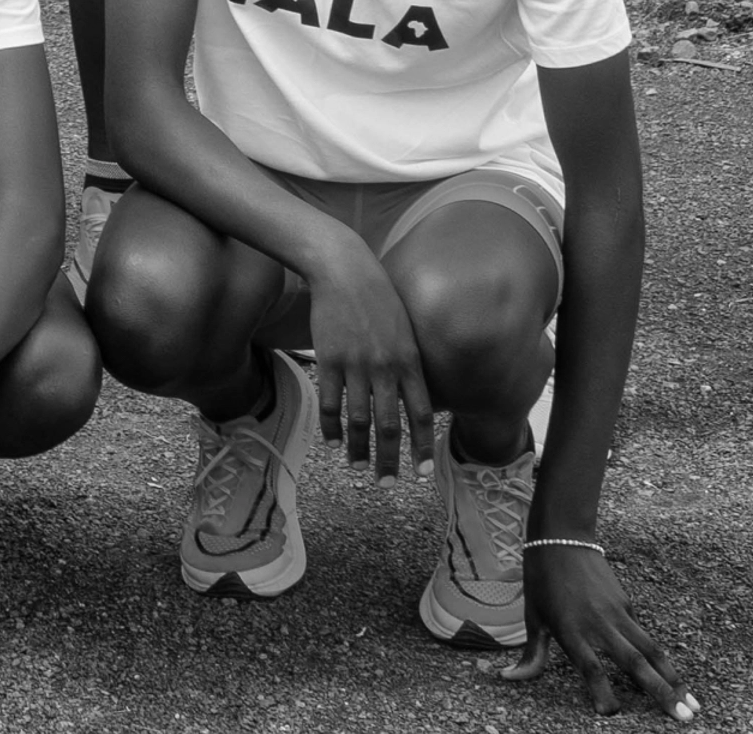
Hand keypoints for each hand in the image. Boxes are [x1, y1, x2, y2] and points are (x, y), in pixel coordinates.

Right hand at [303, 243, 434, 477]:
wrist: (344, 269)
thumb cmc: (378, 296)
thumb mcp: (405, 328)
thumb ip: (409, 362)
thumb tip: (413, 394)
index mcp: (409, 361)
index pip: (422, 414)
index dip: (423, 446)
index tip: (424, 470)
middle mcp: (385, 368)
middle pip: (390, 425)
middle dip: (391, 459)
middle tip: (389, 483)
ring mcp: (355, 365)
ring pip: (359, 419)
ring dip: (359, 449)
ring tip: (360, 468)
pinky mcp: (328, 359)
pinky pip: (330, 402)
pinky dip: (331, 426)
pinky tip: (332, 441)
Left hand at [502, 541, 696, 718]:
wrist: (562, 537)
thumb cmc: (541, 580)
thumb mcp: (532, 617)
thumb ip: (530, 654)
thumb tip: (507, 678)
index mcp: (571, 630)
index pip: (590, 668)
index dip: (601, 692)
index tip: (611, 715)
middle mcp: (599, 625)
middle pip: (635, 663)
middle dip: (660, 692)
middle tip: (683, 718)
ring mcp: (617, 613)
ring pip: (651, 650)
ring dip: (673, 678)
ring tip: (692, 704)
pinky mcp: (627, 605)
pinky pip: (644, 635)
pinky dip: (660, 659)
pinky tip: (673, 679)